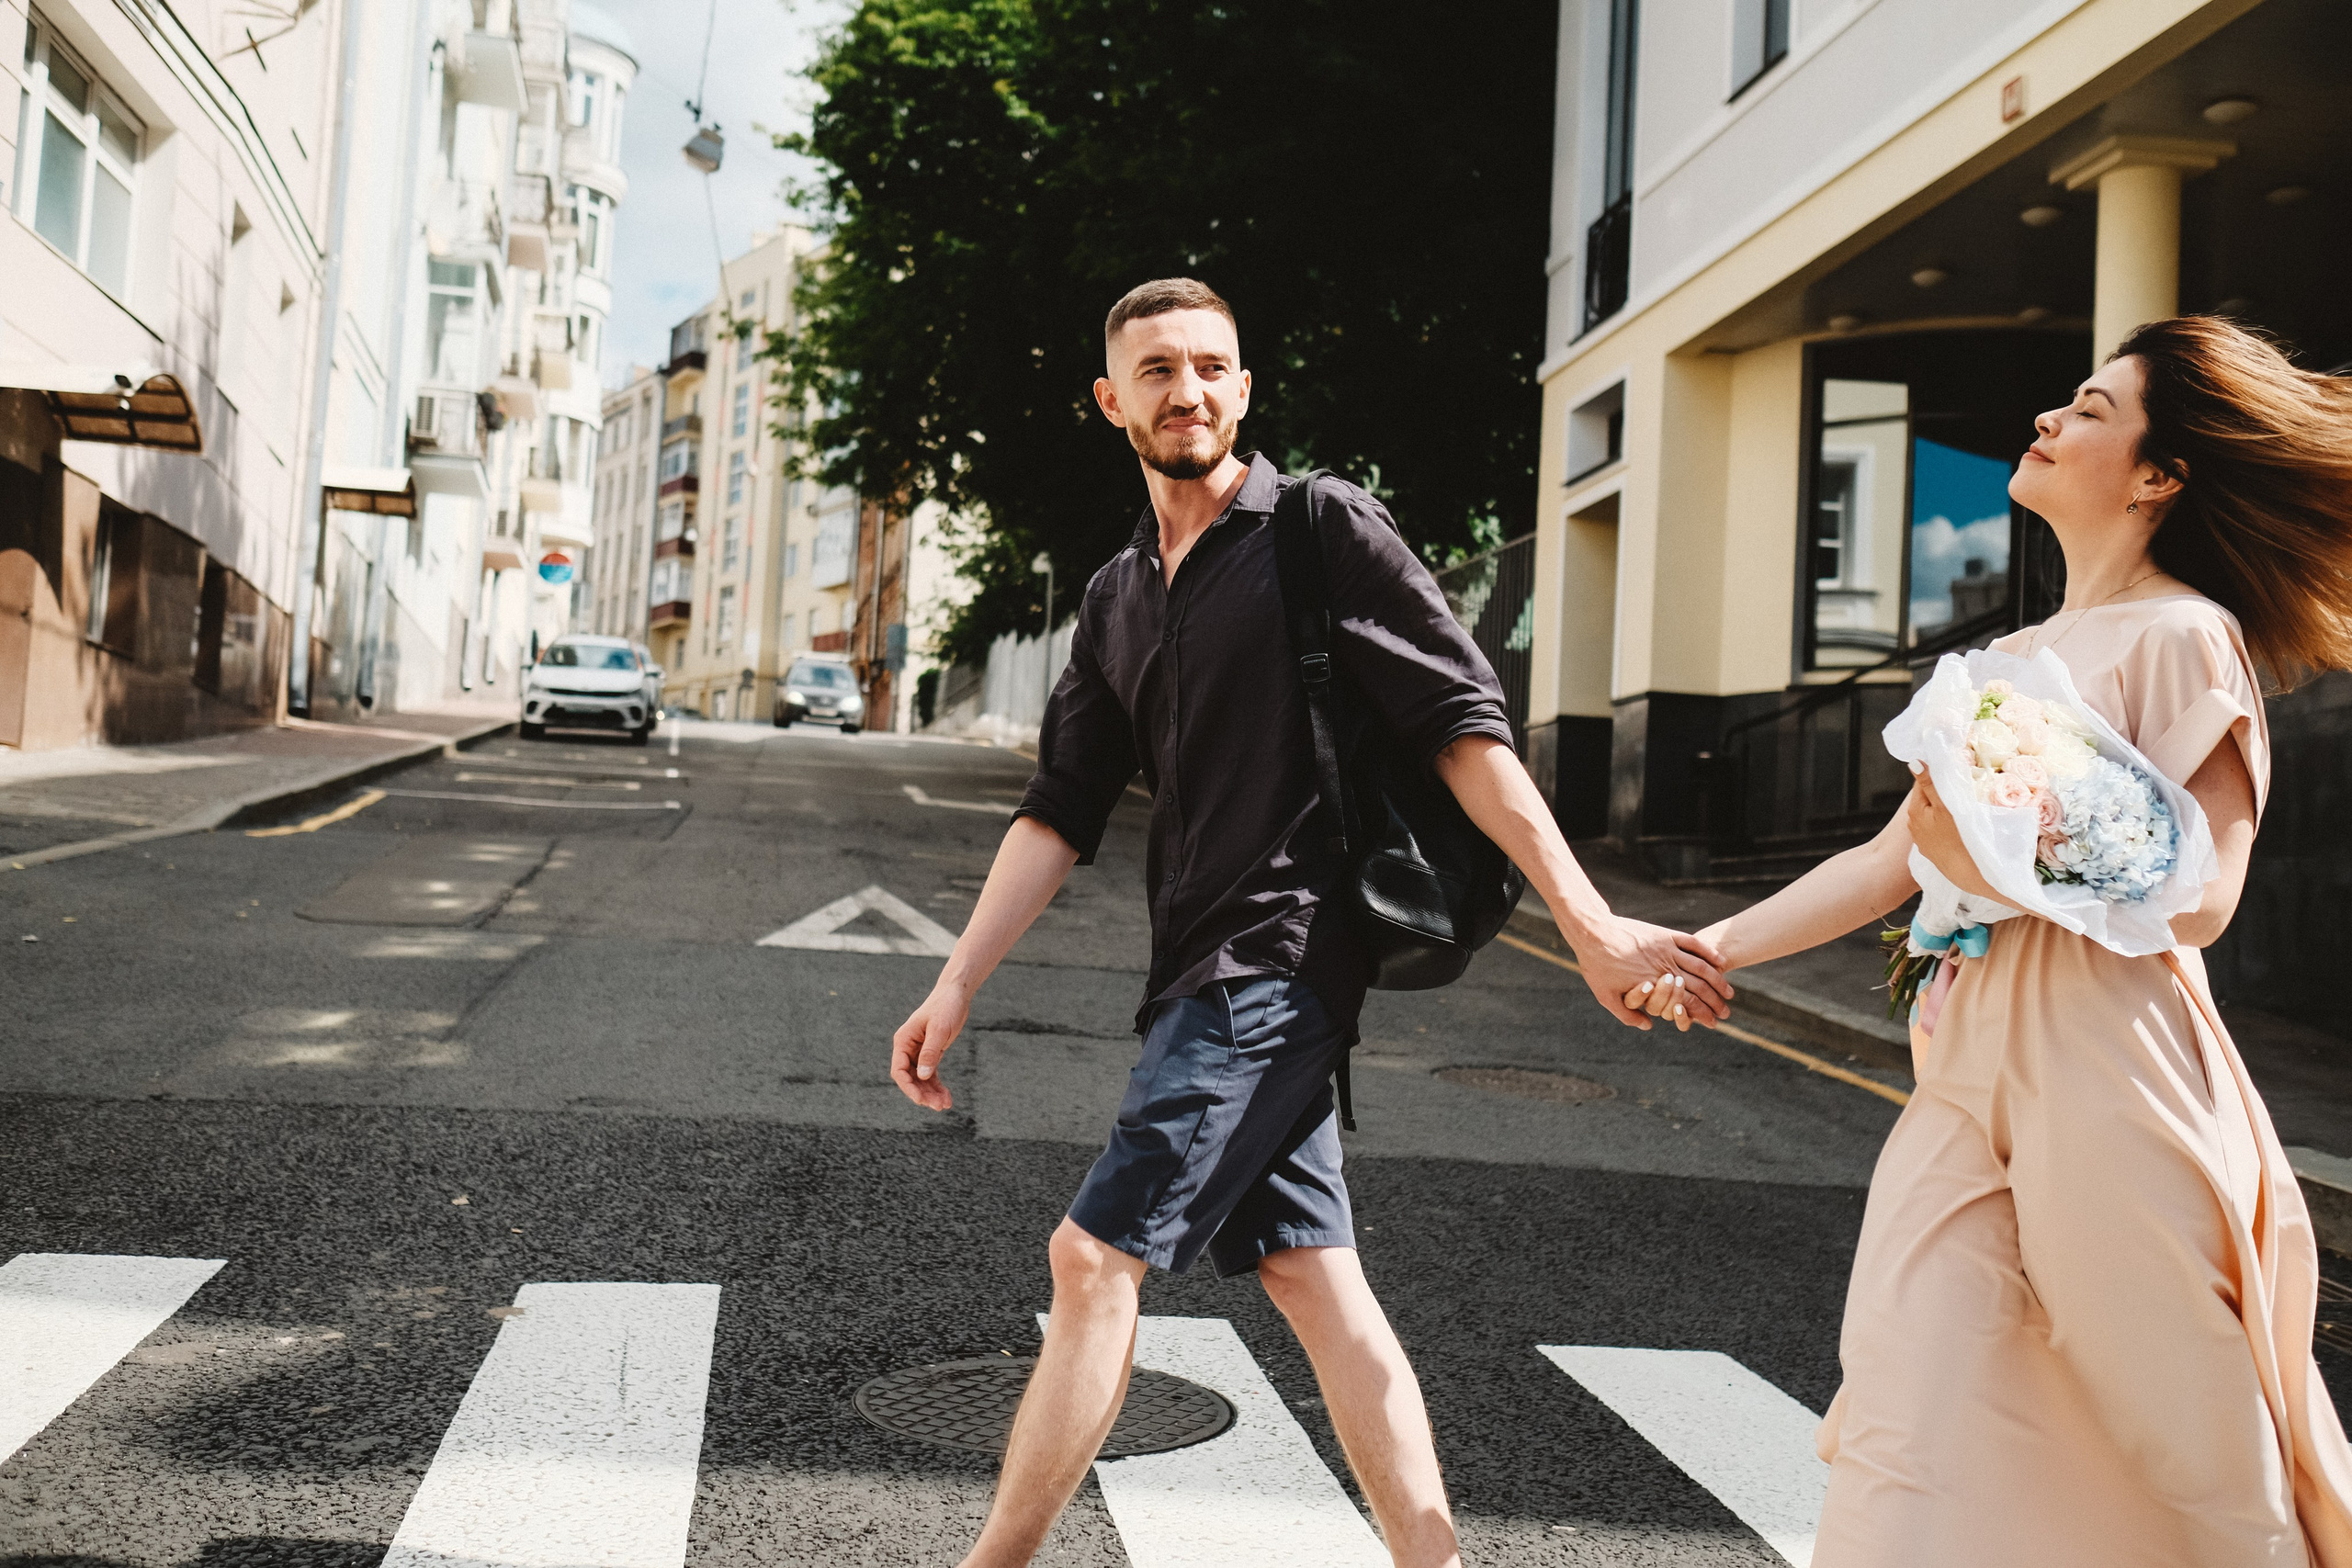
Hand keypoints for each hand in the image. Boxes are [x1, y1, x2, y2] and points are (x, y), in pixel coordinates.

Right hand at [891, 981, 971, 1110]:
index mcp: (903, 1040)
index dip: (908, 1087)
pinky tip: (946, 1097)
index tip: (921, 1100)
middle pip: (909, 1078)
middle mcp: (907, 1048)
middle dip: (922, 1094)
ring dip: (931, 1093)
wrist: (956, 994)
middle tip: (939, 1106)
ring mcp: (918, 1052)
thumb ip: (930, 1052)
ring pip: (920, 1079)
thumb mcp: (940, 1029)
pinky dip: (937, 1086)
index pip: (899, 1070)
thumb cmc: (946, 1007)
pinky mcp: (930, 1053)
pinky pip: (930, 1075)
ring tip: (945, 1105)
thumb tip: (922, 1076)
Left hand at [1572, 915, 1730, 1028]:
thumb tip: (1649, 1025)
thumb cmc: (1597, 966)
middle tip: (1726, 1011)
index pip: (1687, 1002)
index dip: (1702, 1014)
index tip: (1714, 1022)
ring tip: (1728, 991)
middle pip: (1699, 986)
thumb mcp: (1606, 996)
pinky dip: (1709, 952)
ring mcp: (1667, 949)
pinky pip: (1692, 943)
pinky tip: (1720, 960)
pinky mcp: (1665, 934)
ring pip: (1701, 966)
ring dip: (1717, 980)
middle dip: (1715, 1001)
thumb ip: (1628, 1015)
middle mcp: (1665, 966)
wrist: (1593, 932)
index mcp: (1655, 984)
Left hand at [1903, 771, 1997, 901]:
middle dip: (1942, 791)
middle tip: (1962, 786)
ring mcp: (1923, 839)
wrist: (1966, 874)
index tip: (1954, 770)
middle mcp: (1914, 824)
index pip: (1922, 783)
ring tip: (1962, 805)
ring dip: (1944, 807)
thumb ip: (1930, 785)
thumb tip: (1914, 762)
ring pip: (1934, 814)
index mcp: (1915, 810)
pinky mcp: (1933, 850)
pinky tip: (1959, 825)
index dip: (1937, 775)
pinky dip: (1947, 823)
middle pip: (1928, 798)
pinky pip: (1939, 829)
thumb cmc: (1956, 838)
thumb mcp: (1943, 807)